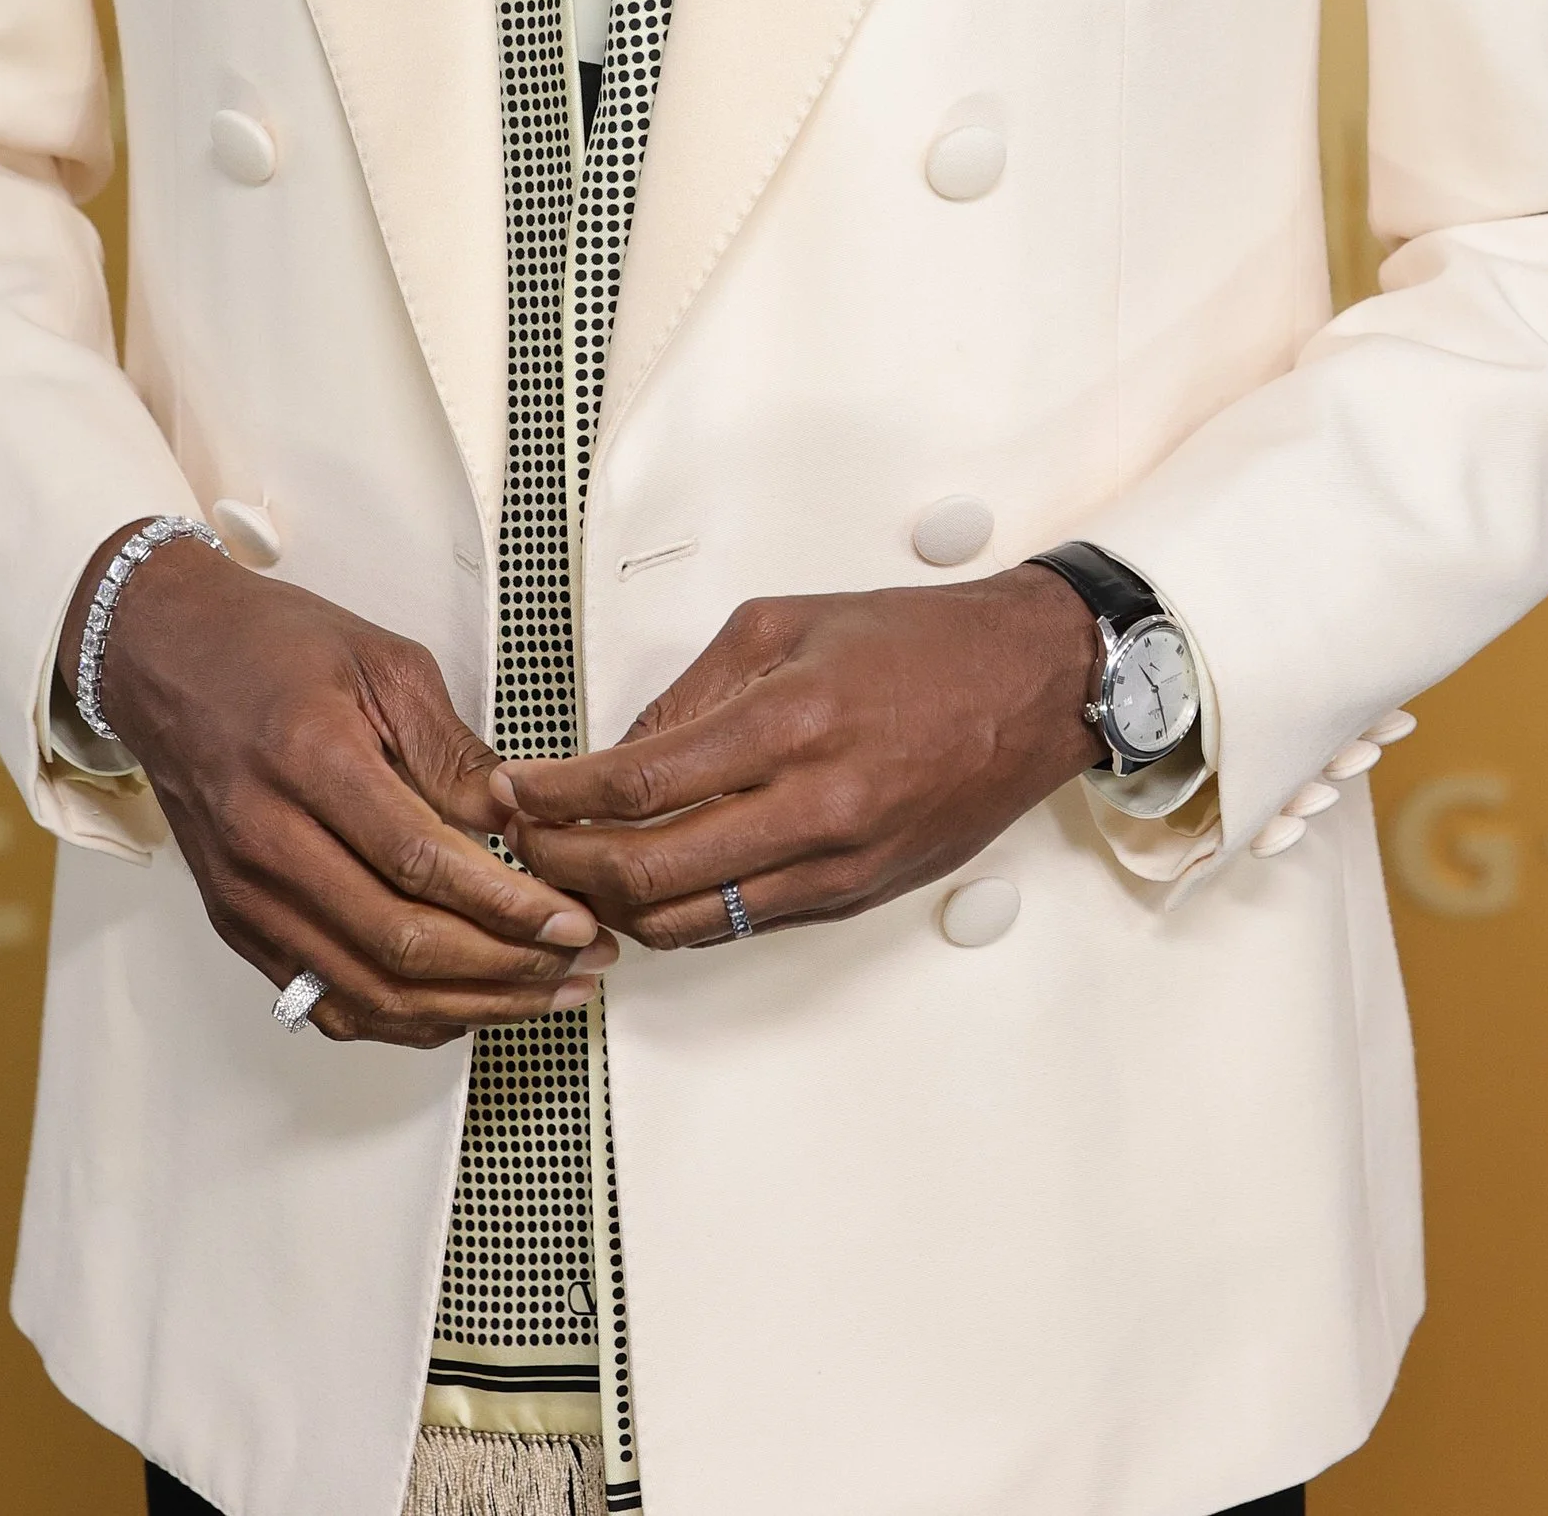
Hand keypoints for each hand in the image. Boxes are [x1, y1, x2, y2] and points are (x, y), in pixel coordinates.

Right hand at [66, 528, 611, 1045]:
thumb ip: (453, 752)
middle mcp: (267, 839)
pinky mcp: (238, 925)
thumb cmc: (272, 646)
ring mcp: (245, 895)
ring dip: (469, 1006)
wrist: (164, 657)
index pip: (422, 863)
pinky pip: (327, 1000)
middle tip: (582, 963)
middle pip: (399, 941)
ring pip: (368, 990)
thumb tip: (524, 825)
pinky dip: (403, 1020)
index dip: (508, 905)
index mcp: (309, 759)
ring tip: (546, 993)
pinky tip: (466, 1006)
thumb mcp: (382, 663)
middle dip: (508, 966)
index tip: (576, 920)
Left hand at [496, 568, 1101, 949]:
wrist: (1030, 685)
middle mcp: (814, 807)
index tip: (517, 793)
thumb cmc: (919, 642)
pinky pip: (744, 923)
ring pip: (691, 918)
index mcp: (790, 721)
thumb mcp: (784, 624)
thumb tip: (619, 753)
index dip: (559, 798)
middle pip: (651, 872)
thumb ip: (693, 692)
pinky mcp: (854, 896)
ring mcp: (837, 864)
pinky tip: (649, 886)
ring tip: (573, 870)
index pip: (640, 783)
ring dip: (616, 903)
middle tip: (525, 842)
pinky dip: (682, 913)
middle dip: (566, 864)